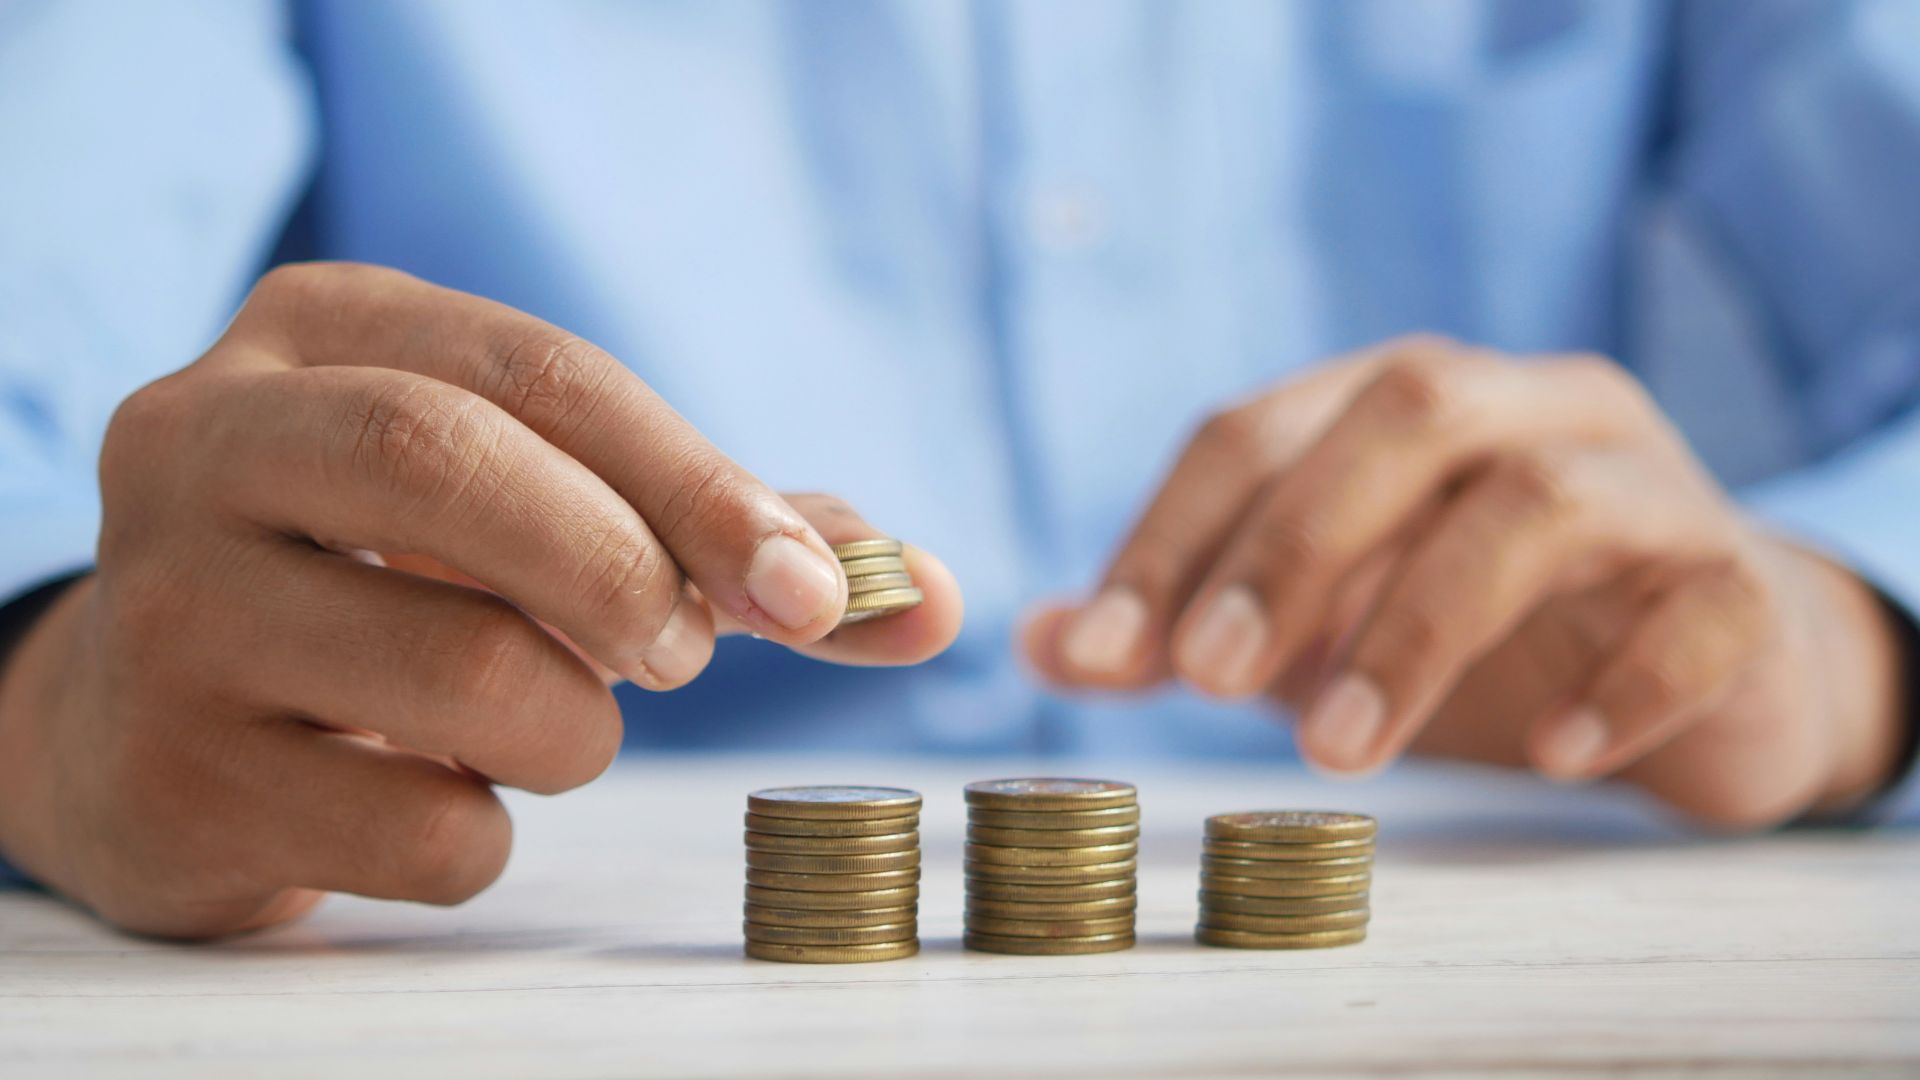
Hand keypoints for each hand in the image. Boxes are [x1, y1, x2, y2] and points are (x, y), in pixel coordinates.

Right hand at [0, 263, 960, 936]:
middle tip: (681, 653)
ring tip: (541, 723)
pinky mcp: (170, 776)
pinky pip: (421, 830)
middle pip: (452, 464)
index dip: (700, 482)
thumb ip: (726, 537)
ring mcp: (166, 610)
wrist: (154, 720)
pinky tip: (435, 795)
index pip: (542, 372)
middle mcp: (206, 441)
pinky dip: (488, 834)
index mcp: (320, 333)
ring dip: (573, 728)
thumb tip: (928, 597)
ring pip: (460, 672)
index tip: (816, 590)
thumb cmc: (395, 586)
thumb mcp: (532, 507)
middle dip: (624, 570)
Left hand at [1025, 337, 1904, 828]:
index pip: (1258, 427)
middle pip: (1406, 413)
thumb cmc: (1483, 632)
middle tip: (1208, 680)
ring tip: (1340, 752)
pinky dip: (1621, 682)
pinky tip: (1551, 755)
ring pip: (1541, 502)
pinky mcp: (1742, 584)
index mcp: (1402, 402)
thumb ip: (1187, 625)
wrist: (1709, 668)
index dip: (1169, 534)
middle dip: (1292, 545)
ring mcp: (1648, 485)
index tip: (1100, 653)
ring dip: (1419, 626)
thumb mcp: (1318, 625)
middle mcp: (1527, 409)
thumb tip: (1038, 642)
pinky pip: (1698, 609)